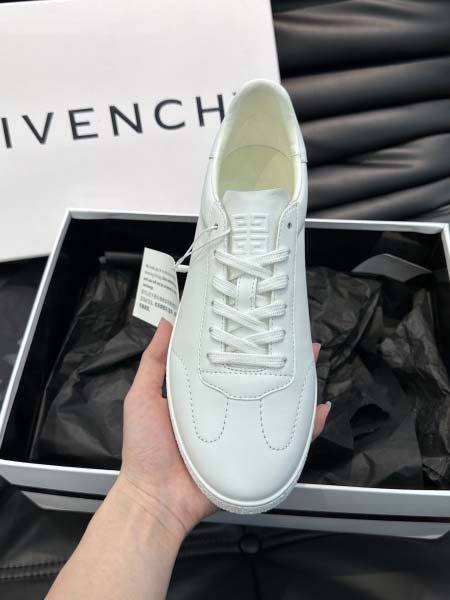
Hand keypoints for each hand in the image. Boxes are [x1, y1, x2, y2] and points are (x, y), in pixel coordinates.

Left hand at [117, 319, 329, 539]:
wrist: (155, 499)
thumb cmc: (145, 448)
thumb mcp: (142, 398)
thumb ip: (153, 362)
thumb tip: (168, 322)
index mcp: (203, 394)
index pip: (230, 363)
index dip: (247, 345)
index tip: (261, 325)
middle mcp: (227, 410)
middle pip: (259, 383)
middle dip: (281, 364)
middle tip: (301, 344)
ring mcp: (242, 433)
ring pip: (277, 408)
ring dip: (298, 390)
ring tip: (314, 370)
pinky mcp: (254, 457)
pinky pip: (286, 443)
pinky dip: (307, 430)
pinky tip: (319, 411)